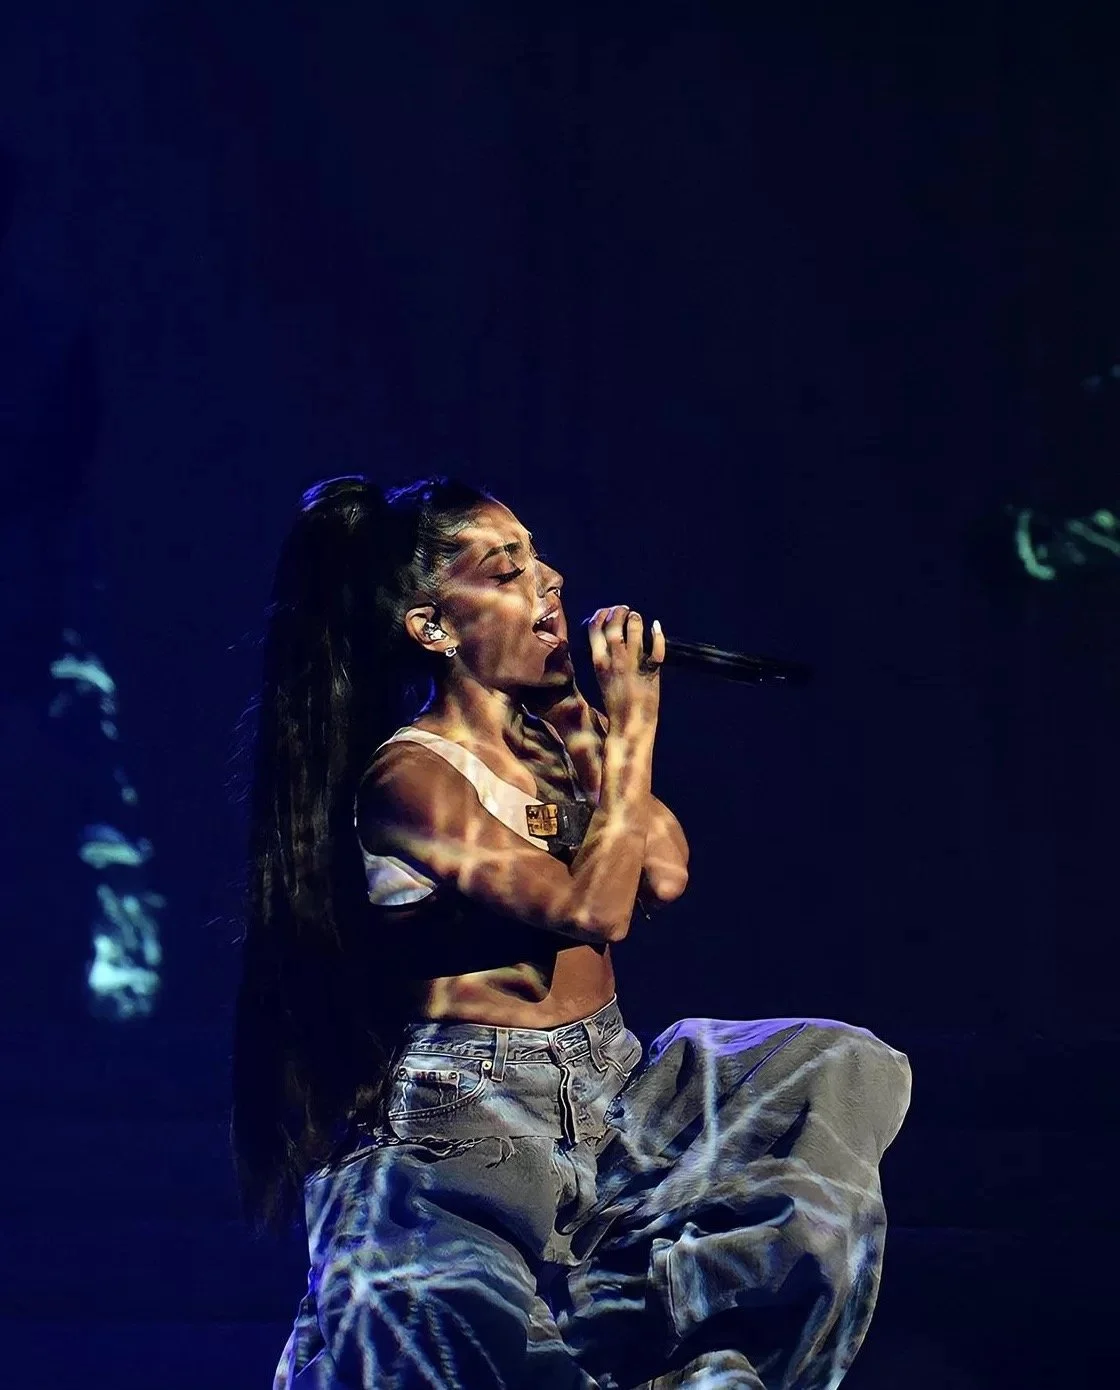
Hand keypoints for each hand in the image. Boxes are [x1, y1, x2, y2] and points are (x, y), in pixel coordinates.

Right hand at [586, 606, 663, 735]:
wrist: (630, 725)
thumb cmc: (615, 704)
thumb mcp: (602, 678)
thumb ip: (604, 658)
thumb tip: (608, 639)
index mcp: (598, 663)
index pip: (594, 628)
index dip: (600, 615)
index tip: (606, 612)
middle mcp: (614, 661)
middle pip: (613, 625)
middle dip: (619, 612)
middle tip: (625, 611)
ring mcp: (633, 665)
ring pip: (633, 631)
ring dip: (636, 620)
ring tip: (637, 619)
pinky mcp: (650, 672)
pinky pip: (656, 648)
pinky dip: (657, 635)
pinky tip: (656, 627)